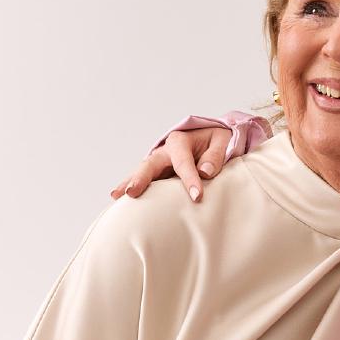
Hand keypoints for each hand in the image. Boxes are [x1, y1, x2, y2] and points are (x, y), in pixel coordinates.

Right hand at [111, 127, 230, 203]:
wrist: (212, 139)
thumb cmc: (216, 141)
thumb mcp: (222, 141)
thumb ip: (215, 156)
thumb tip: (205, 172)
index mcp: (181, 140)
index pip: (183, 162)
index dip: (189, 179)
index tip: (197, 196)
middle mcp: (165, 150)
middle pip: (150, 164)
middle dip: (141, 178)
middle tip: (132, 192)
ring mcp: (159, 162)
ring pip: (142, 172)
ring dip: (129, 184)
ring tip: (116, 196)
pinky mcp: (159, 173)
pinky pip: (146, 181)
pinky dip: (133, 188)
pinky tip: (121, 200)